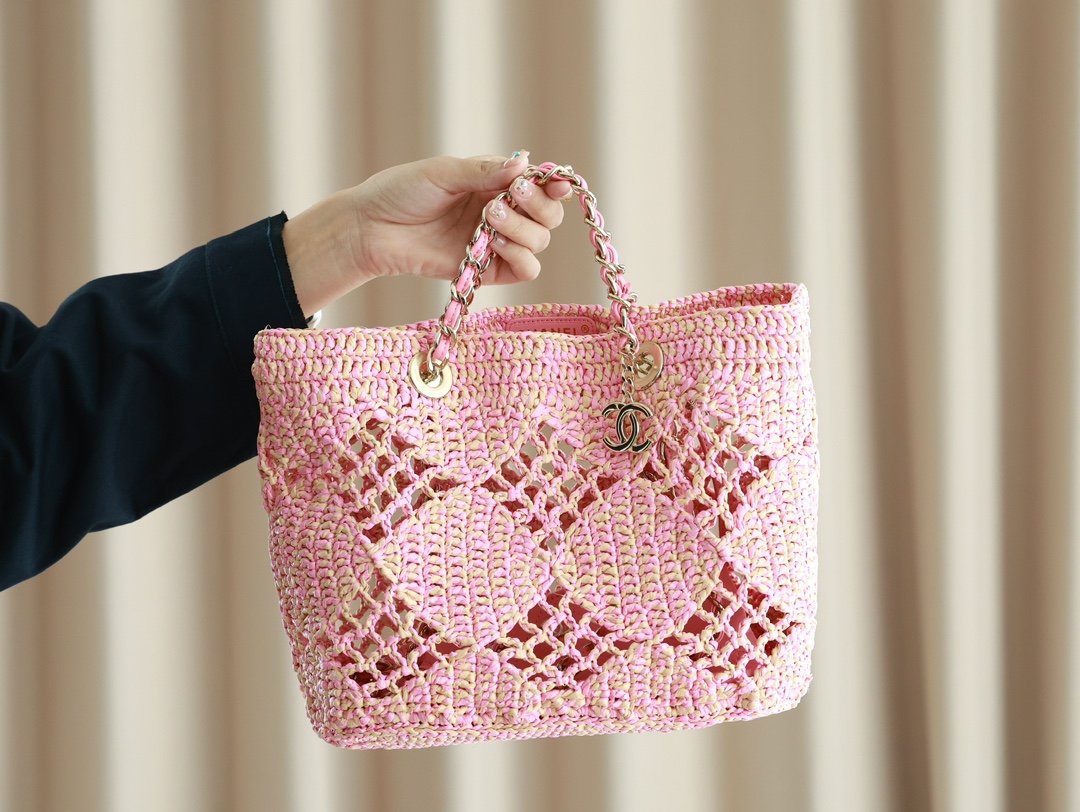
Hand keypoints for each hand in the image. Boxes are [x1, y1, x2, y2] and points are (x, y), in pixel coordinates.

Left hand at [282, 151, 572, 318]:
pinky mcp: (487, 271)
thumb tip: (525, 164)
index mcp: (495, 183)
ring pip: (539, 242)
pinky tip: (495, 244)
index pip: (541, 187)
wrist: (372, 228)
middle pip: (549, 217)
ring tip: (490, 217)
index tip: (557, 185)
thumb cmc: (401, 192)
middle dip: (539, 206)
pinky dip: (520, 257)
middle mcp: (502, 213)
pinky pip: (525, 270)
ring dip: (523, 229)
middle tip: (510, 196)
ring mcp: (496, 244)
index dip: (555, 186)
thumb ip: (485, 171)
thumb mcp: (444, 172)